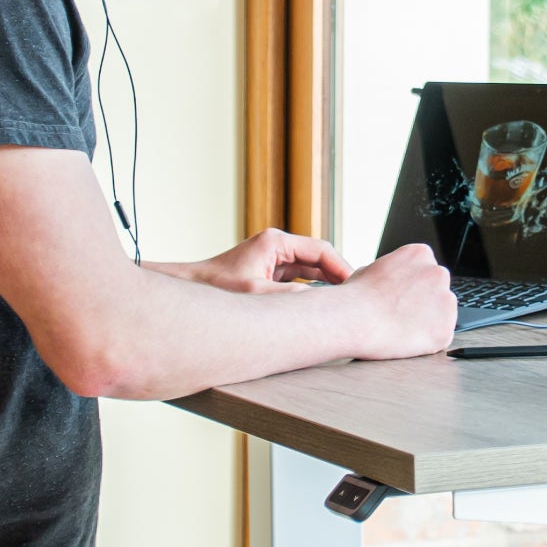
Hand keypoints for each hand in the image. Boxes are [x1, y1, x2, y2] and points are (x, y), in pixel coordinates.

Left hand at [187, 229, 353, 294]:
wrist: (192, 289)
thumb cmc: (217, 287)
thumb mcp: (256, 294)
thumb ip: (288, 298)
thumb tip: (319, 305)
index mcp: (276, 242)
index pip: (320, 250)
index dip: (341, 267)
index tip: (354, 286)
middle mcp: (276, 246)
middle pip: (318, 257)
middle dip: (337, 275)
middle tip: (354, 295)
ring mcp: (273, 258)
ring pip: (310, 268)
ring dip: (325, 282)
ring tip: (342, 302)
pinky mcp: (269, 271)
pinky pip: (298, 278)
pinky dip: (311, 289)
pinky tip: (320, 304)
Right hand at [343, 244, 457, 358]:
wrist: (356, 320)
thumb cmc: (357, 297)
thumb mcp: (371, 270)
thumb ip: (392, 274)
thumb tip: (394, 283)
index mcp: (420, 254)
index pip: (426, 271)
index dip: (412, 288)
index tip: (401, 298)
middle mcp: (438, 273)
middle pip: (437, 291)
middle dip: (423, 303)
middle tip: (400, 315)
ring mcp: (445, 301)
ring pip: (441, 314)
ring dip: (427, 321)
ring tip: (400, 327)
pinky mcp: (445, 329)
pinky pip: (440, 336)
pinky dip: (427, 341)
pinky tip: (406, 338)